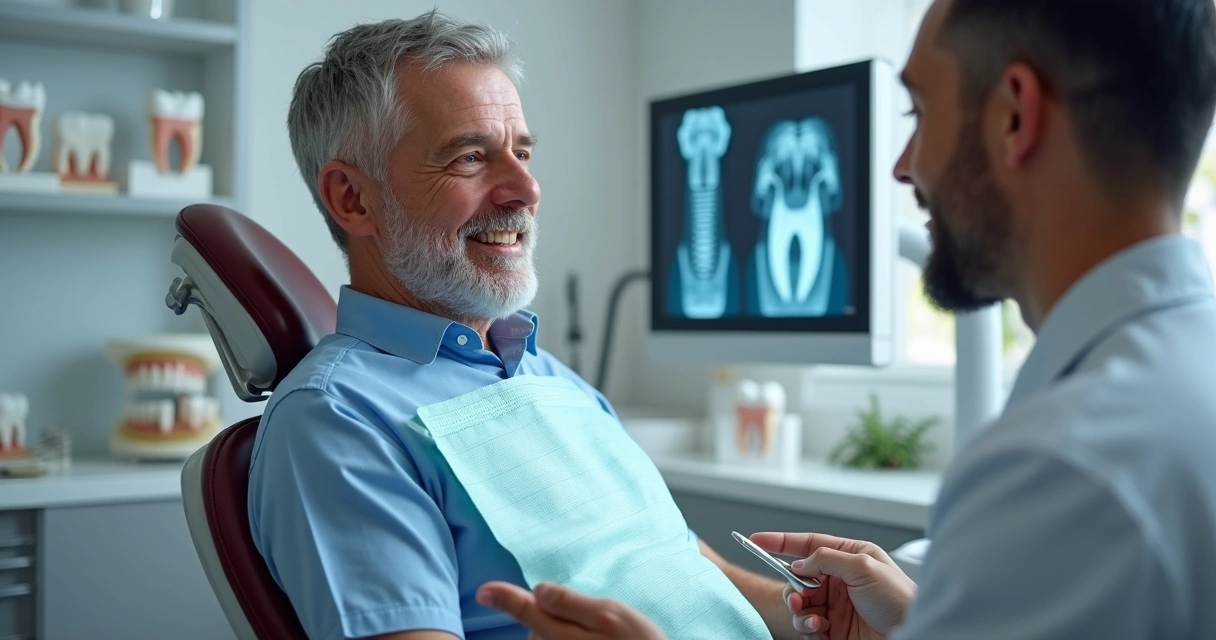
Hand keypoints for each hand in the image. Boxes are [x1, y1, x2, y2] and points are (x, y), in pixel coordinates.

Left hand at [477, 581, 666, 639]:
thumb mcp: (612, 615)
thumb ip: (572, 603)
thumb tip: (539, 590)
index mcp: (563, 635)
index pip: (527, 610)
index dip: (505, 598)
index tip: (484, 591)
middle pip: (536, 628)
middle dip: (549, 617)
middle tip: (590, 621)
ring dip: (558, 634)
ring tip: (597, 638)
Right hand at [750, 532, 915, 639]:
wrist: (913, 634)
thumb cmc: (901, 600)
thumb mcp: (864, 567)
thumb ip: (827, 558)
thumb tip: (800, 562)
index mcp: (851, 556)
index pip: (809, 544)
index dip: (781, 542)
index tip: (756, 539)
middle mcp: (841, 580)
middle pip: (799, 577)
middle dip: (793, 587)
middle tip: (799, 598)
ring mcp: (837, 605)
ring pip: (800, 603)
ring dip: (800, 610)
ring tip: (814, 618)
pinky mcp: (835, 629)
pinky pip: (807, 625)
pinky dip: (808, 627)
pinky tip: (821, 629)